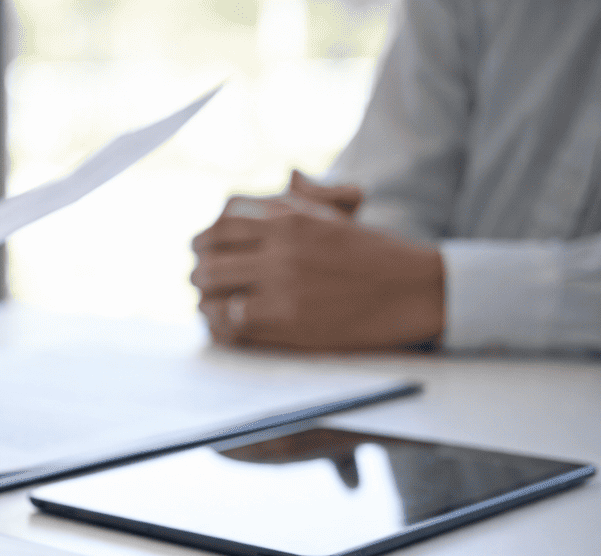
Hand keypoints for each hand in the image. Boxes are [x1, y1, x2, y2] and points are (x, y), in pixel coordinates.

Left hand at [190, 171, 442, 350]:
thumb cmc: (371, 253)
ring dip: (207, 301)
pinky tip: (233, 324)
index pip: (221, 226)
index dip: (202, 243)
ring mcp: (282, 282)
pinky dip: (226, 323)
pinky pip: (233, 318)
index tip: (199, 253)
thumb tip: (289, 174)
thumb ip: (305, 196)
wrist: (411, 289)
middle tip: (200, 283)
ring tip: (210, 306)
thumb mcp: (336, 214)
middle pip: (209, 259)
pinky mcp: (288, 317)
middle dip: (199, 274)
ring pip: (214, 290)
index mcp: (289, 218)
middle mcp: (281, 246)